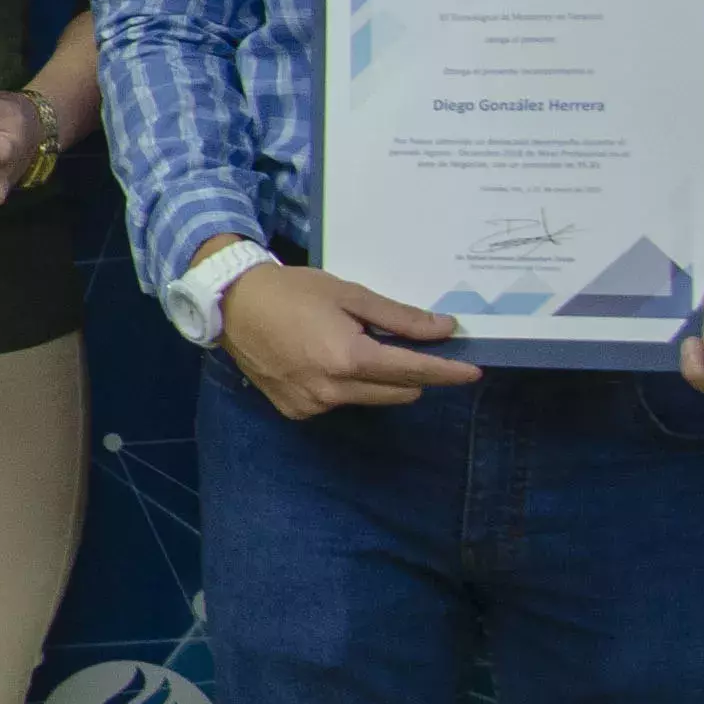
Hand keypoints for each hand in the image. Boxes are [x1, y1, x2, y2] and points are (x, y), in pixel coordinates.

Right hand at [222, 258, 480, 418]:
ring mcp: (313, 406)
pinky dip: (345, 386)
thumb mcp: (349, 295)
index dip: (448, 371)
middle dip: (413, 373)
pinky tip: (322, 360)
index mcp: (349, 358)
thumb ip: (398, 317)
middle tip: (407, 345)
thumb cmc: (292, 291)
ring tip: (353, 347)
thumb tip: (443, 330)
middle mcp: (333, 391)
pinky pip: (340, 403)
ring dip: (378, 380)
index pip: (414, 372)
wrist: (230, 305)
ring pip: (371, 399)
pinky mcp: (296, 411)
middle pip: (400, 392)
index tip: (473, 371)